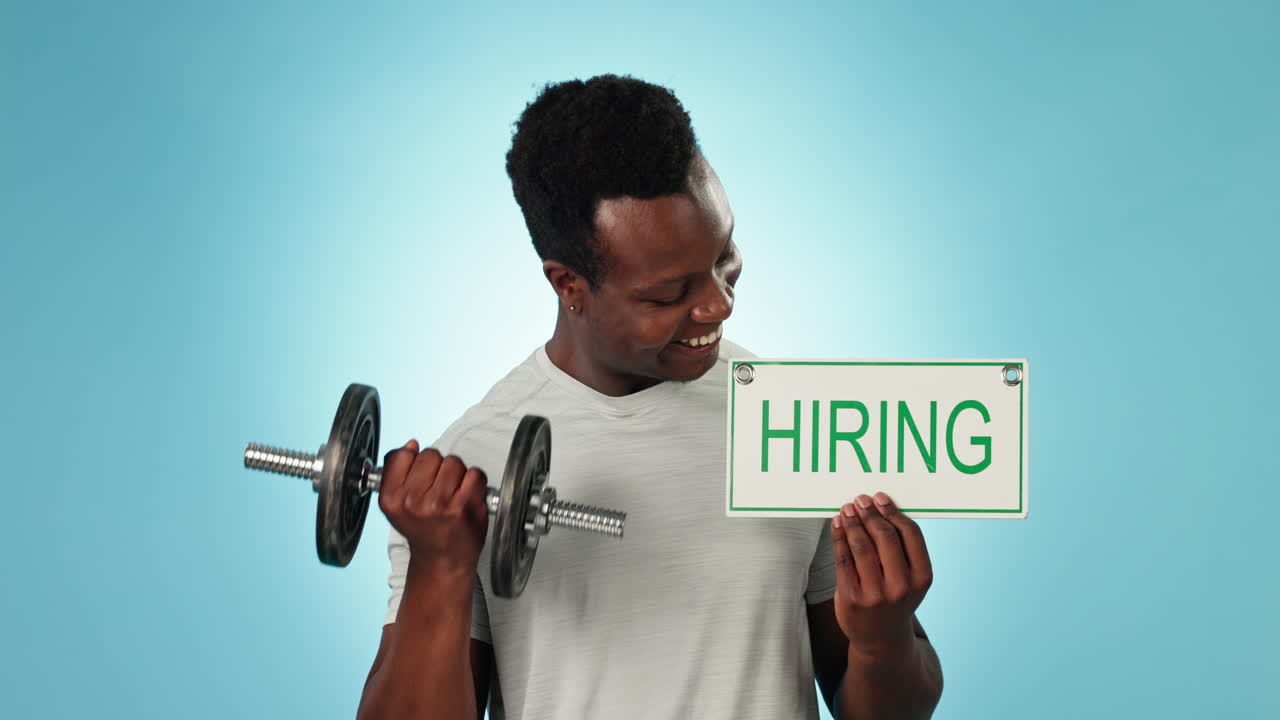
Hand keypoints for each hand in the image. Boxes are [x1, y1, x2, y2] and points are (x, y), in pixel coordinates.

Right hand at [378, 440, 489, 578]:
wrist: (442, 559)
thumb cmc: (424, 529)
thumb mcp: (396, 504)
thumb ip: (398, 472)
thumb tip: (411, 445)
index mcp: (392, 499)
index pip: (402, 454)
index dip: (414, 462)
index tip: (419, 477)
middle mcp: (413, 501)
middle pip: (431, 455)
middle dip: (437, 467)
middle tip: (437, 490)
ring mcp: (439, 503)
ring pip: (453, 461)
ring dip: (457, 474)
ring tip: (452, 495)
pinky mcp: (465, 506)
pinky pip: (474, 473)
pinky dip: (475, 483)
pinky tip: (466, 498)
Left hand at [830, 492, 933, 656]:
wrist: (880, 638)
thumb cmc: (896, 598)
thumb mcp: (910, 578)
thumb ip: (902, 548)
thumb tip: (881, 507)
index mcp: (922, 577)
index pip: (910, 534)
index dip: (893, 512)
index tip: (880, 498)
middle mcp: (902, 587)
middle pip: (885, 537)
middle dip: (870, 514)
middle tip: (860, 500)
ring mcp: (876, 594)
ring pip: (862, 546)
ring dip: (852, 522)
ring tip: (846, 510)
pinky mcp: (852, 598)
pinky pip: (843, 559)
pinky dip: (838, 537)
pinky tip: (836, 525)